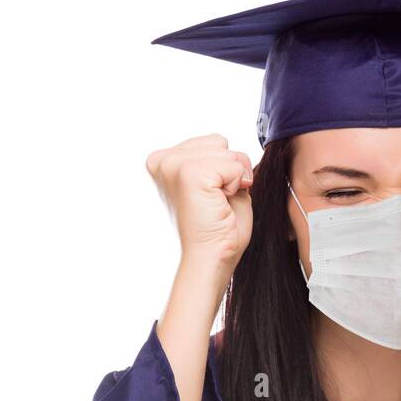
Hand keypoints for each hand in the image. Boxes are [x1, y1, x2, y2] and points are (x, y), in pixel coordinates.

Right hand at [145, 134, 253, 269]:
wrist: (211, 258)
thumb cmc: (217, 229)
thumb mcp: (221, 184)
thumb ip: (224, 160)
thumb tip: (237, 151)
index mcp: (164, 161)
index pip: (213, 142)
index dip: (225, 169)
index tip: (210, 197)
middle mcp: (162, 160)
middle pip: (220, 142)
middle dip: (230, 171)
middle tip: (216, 202)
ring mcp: (173, 165)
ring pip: (228, 152)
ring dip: (233, 179)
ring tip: (216, 204)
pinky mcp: (188, 173)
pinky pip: (233, 165)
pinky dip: (236, 186)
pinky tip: (219, 205)